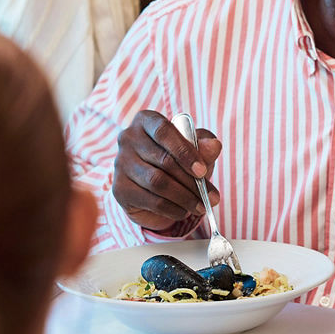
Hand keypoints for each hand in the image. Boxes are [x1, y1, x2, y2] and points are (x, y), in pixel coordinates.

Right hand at [113, 110, 222, 232]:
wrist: (157, 188)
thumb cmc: (180, 161)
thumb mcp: (196, 151)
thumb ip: (205, 148)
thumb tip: (214, 145)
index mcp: (146, 121)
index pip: (164, 131)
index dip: (184, 151)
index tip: (202, 171)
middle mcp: (128, 138)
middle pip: (163, 160)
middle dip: (192, 181)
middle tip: (211, 196)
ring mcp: (121, 164)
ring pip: (157, 182)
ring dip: (185, 198)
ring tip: (202, 206)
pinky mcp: (120, 189)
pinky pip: (151, 200)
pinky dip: (172, 209)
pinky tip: (184, 212)